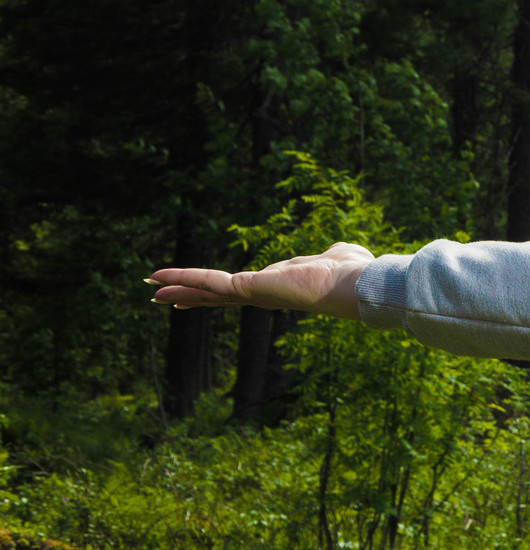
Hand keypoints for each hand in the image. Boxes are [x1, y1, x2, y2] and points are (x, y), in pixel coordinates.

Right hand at [148, 242, 374, 319]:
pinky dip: (184, 276)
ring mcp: (254, 294)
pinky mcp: (249, 288)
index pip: (242, 289)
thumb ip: (331, 256)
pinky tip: (160, 277)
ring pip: (209, 289)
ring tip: (153, 289)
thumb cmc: (353, 272)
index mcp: (280, 286)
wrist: (356, 285)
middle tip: (162, 296)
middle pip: (218, 295)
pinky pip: (210, 281)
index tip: (201, 293)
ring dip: (180, 287)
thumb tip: (337, 254)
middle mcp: (264, 294)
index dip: (220, 289)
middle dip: (190, 294)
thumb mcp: (336, 257)